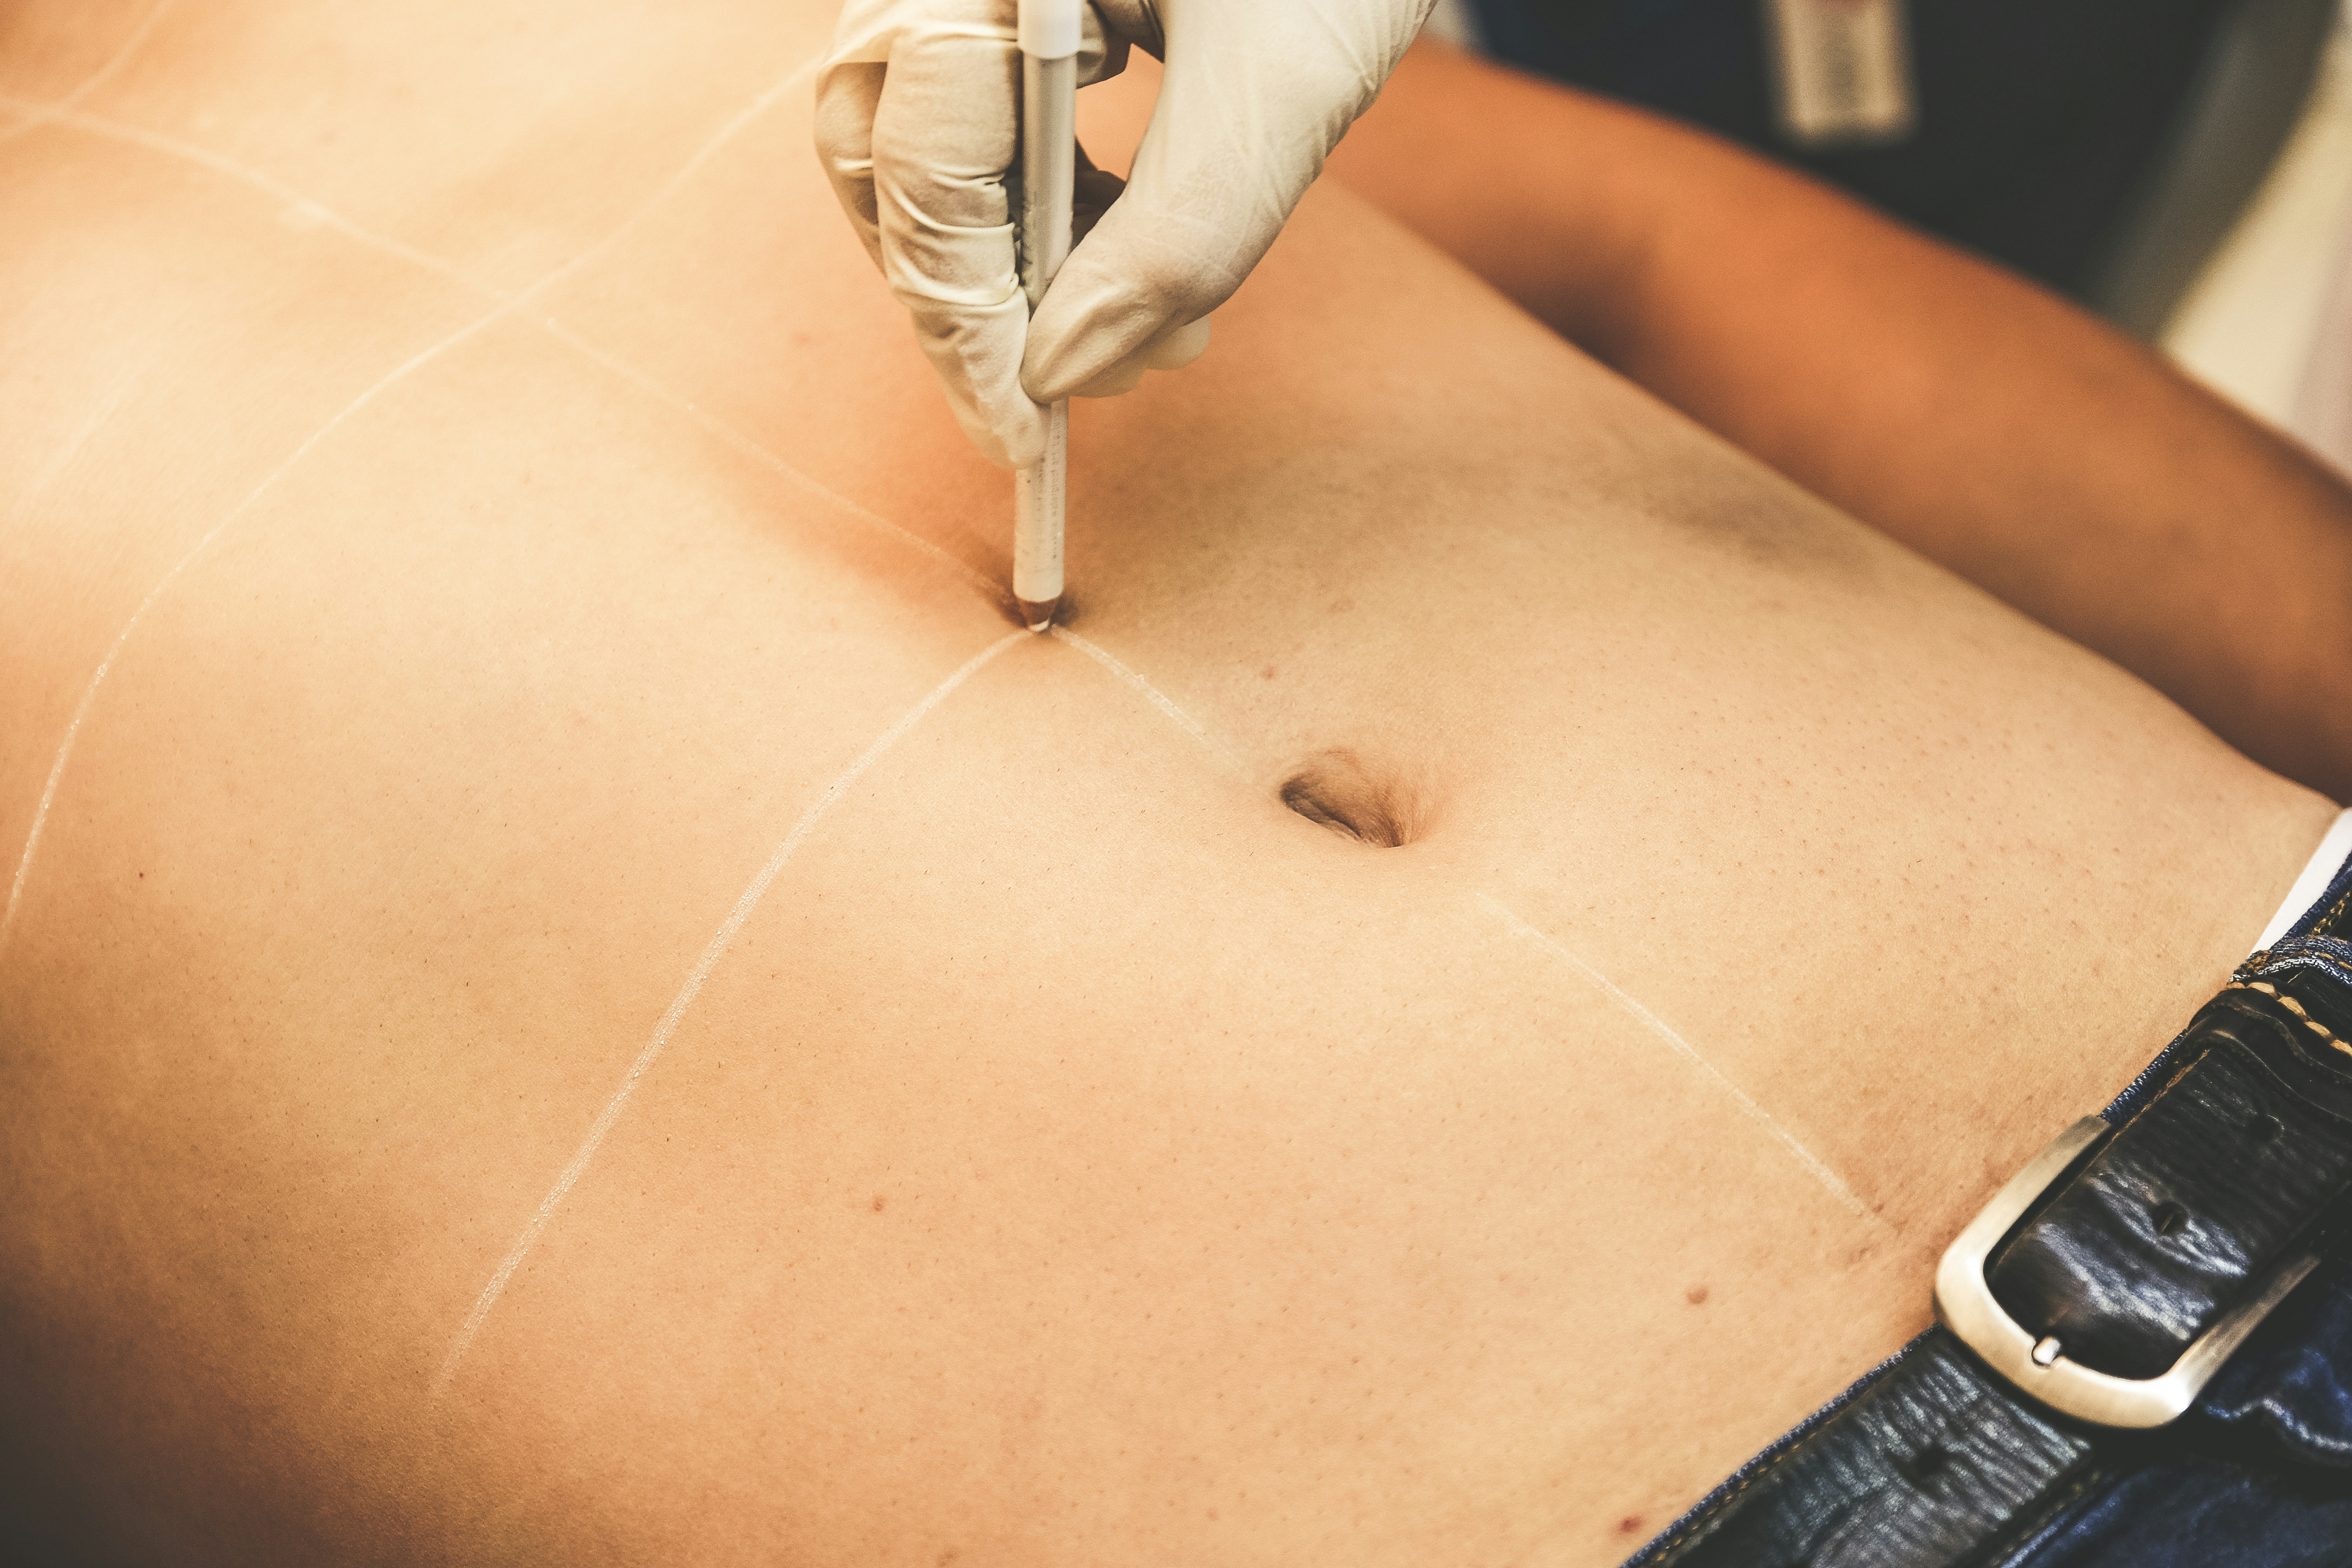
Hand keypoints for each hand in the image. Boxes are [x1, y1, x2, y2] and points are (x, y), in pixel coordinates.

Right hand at [815, 0, 1436, 468]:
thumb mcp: (1279, 85)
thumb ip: (1176, 235)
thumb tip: (1059, 374)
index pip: (920, 164)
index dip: (963, 318)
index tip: (1020, 429)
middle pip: (886, 155)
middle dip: (968, 293)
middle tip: (1051, 397)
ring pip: (922, 142)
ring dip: (1009, 259)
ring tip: (1129, 331)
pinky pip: (976, 112)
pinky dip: (1038, 200)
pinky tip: (1116, 243)